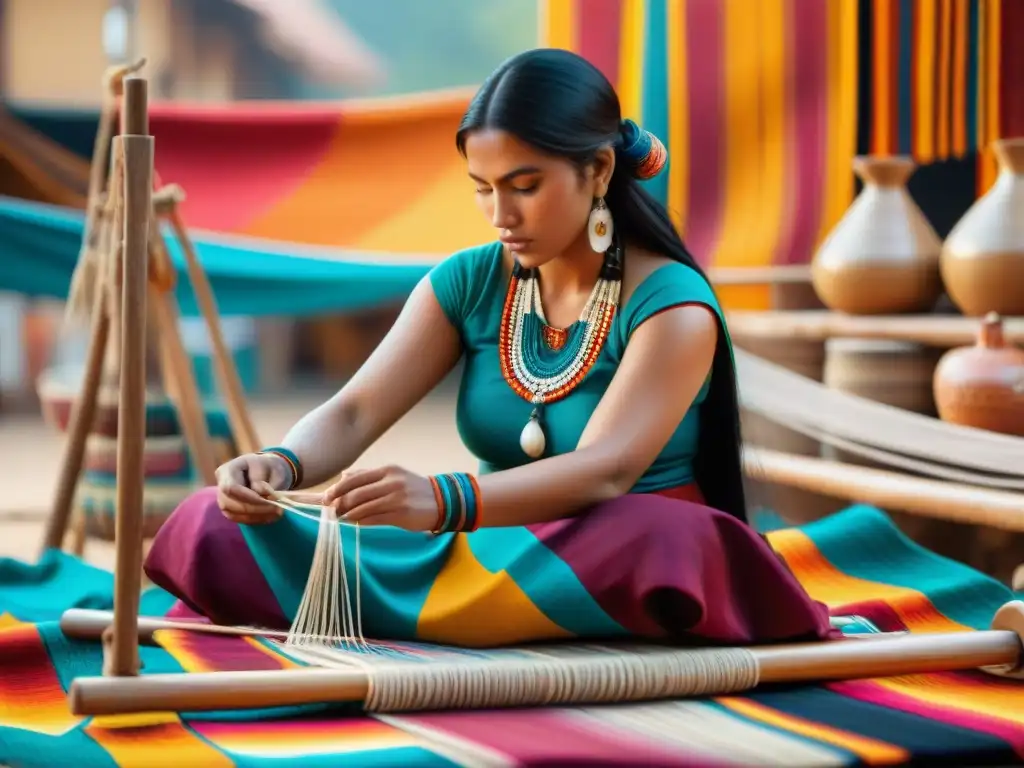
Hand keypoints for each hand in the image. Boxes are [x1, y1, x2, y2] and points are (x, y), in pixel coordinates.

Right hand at [215, 452, 292, 524]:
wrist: (269, 472)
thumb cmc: (269, 467)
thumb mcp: (271, 466)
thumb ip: (263, 479)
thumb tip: (259, 492)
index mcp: (228, 470)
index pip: (231, 487)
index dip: (248, 497)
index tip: (268, 500)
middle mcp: (221, 486)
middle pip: (229, 503)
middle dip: (255, 509)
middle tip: (278, 509)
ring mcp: (224, 500)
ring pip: (234, 514)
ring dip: (257, 516)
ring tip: (277, 512)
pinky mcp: (232, 511)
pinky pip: (241, 520)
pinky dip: (257, 519)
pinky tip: (271, 516)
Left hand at [322, 465, 437, 530]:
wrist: (441, 501)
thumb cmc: (413, 489)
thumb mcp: (393, 476)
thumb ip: (368, 476)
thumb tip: (343, 476)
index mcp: (388, 471)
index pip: (356, 478)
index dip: (338, 489)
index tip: (326, 497)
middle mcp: (391, 482)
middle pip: (357, 493)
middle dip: (340, 503)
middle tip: (331, 511)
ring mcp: (397, 498)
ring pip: (363, 507)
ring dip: (348, 514)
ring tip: (341, 518)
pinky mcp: (402, 514)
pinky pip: (374, 519)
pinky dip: (361, 521)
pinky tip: (355, 523)